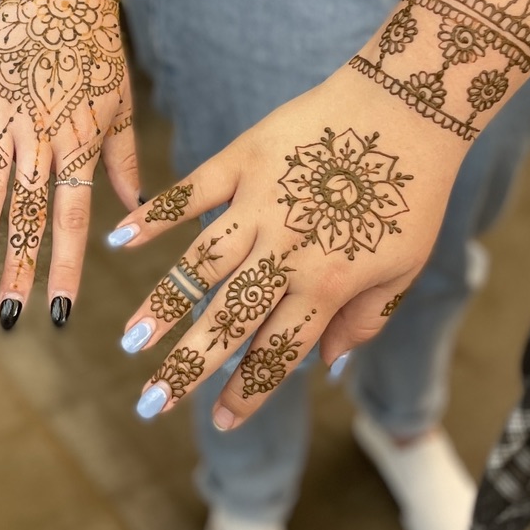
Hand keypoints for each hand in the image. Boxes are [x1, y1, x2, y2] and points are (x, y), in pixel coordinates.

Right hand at [0, 0, 140, 315]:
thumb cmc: (97, 46)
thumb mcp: (120, 103)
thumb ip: (123, 161)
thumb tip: (138, 211)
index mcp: (81, 141)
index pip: (72, 218)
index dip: (63, 268)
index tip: (58, 312)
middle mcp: (41, 134)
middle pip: (30, 214)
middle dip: (21, 269)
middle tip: (12, 315)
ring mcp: (2, 113)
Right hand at [112, 63, 461, 427]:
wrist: (410, 105)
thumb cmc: (410, 193)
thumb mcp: (405, 267)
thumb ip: (366, 320)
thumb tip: (328, 369)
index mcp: (329, 283)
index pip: (279, 352)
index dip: (249, 393)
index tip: (220, 424)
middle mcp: (288, 251)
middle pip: (229, 320)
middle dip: (188, 368)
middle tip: (150, 404)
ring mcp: (262, 203)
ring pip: (202, 264)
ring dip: (163, 306)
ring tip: (131, 342)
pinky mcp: (245, 158)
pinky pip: (193, 192)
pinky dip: (155, 215)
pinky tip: (119, 239)